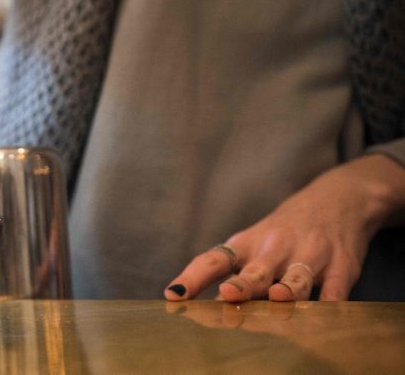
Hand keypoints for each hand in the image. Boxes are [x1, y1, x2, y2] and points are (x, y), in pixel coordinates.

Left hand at [164, 154, 404, 301]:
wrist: (336, 200)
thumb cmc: (281, 232)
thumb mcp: (250, 243)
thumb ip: (227, 271)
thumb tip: (189, 301)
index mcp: (245, 245)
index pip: (213, 261)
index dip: (193, 278)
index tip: (174, 295)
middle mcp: (274, 249)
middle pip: (256, 272)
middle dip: (243, 285)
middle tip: (228, 294)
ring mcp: (309, 257)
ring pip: (296, 280)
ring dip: (287, 291)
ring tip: (278, 298)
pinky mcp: (342, 267)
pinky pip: (336, 291)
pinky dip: (329, 305)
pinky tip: (322, 317)